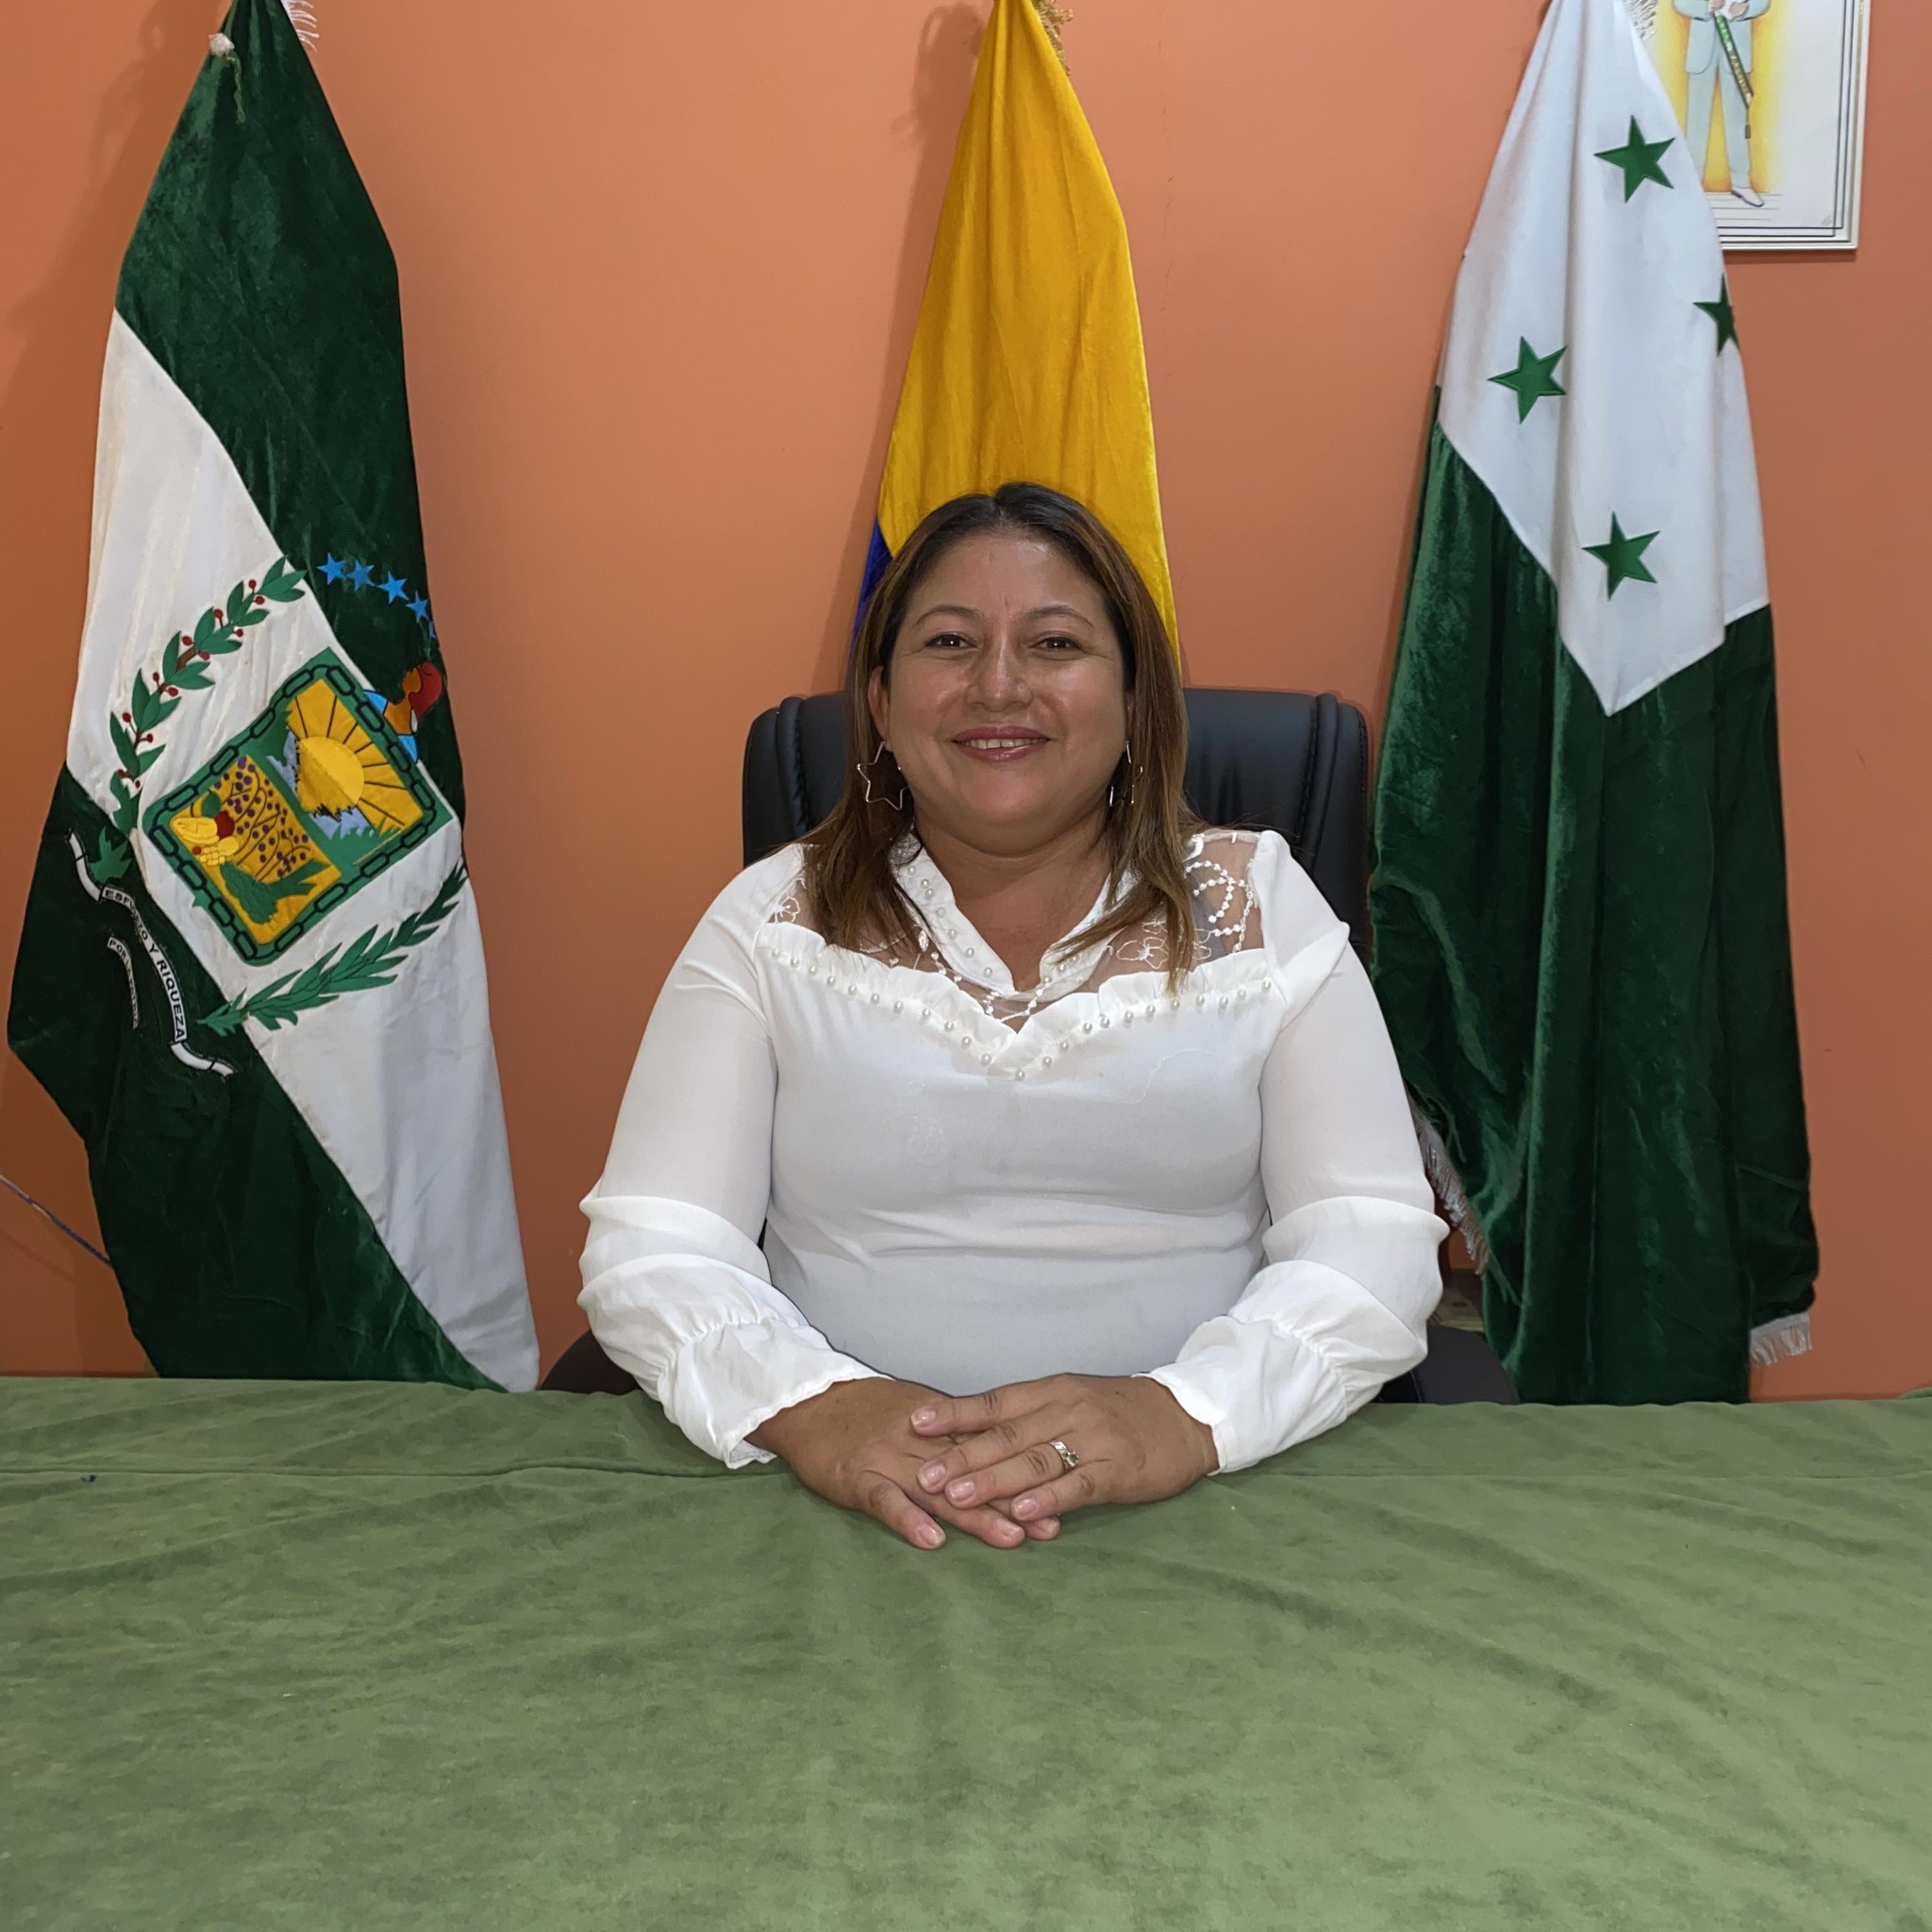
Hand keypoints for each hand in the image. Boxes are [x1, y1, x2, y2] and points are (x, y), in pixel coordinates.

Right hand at [748, 1377, 1059, 1550]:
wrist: (808, 1402)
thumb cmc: (865, 1409)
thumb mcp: (916, 1413)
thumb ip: (955, 1435)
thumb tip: (1001, 1453)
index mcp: (939, 1426)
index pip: (990, 1450)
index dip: (1025, 1471)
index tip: (1062, 1490)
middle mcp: (921, 1442)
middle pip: (975, 1473)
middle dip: (1015, 1499)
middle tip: (1052, 1524)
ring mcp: (890, 1460)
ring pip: (940, 1491)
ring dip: (976, 1516)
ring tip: (1011, 1538)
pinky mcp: (858, 1477)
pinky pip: (886, 1501)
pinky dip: (909, 1520)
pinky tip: (933, 1541)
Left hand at [907, 1375, 1218, 1526]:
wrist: (1183, 1417)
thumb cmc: (1119, 1411)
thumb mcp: (1071, 1400)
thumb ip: (1028, 1417)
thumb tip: (972, 1435)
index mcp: (1052, 1391)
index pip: (993, 1401)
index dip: (954, 1414)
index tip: (914, 1424)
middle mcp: (1067, 1411)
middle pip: (1006, 1435)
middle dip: (960, 1456)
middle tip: (923, 1475)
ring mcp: (1093, 1441)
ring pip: (1035, 1460)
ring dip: (992, 1480)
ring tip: (956, 1496)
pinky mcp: (1117, 1471)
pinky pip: (1078, 1486)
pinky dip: (1048, 1499)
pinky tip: (1023, 1512)